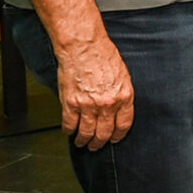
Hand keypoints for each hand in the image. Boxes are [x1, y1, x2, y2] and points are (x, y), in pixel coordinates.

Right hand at [56, 35, 134, 149]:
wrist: (84, 47)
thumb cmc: (103, 55)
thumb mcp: (122, 75)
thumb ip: (120, 93)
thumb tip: (117, 107)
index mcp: (124, 96)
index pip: (123, 125)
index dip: (118, 135)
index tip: (114, 139)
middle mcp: (108, 104)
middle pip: (104, 132)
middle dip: (100, 142)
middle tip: (96, 146)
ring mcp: (88, 105)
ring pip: (87, 132)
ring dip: (84, 140)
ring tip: (82, 142)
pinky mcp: (71, 103)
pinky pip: (70, 124)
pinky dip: (69, 131)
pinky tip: (69, 132)